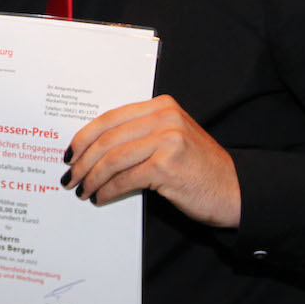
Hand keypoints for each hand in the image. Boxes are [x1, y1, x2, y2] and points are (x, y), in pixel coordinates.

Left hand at [60, 94, 240, 227]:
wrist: (235, 190)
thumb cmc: (197, 168)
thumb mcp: (170, 139)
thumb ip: (139, 134)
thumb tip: (93, 148)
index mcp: (161, 106)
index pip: (110, 118)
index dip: (84, 136)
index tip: (69, 152)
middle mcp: (164, 118)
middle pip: (107, 138)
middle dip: (83, 160)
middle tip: (69, 176)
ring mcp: (167, 140)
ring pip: (112, 159)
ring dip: (92, 178)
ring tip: (81, 190)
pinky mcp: (167, 166)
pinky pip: (125, 179)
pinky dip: (108, 190)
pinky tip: (101, 198)